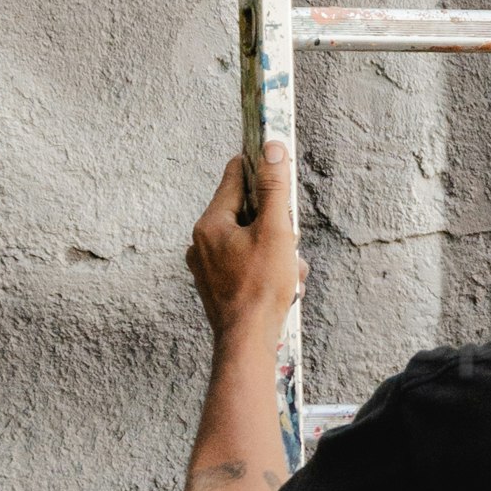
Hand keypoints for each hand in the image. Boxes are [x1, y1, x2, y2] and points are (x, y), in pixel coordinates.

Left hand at [183, 140, 299, 344]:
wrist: (248, 342)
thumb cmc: (261, 288)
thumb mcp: (276, 231)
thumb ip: (274, 188)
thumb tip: (273, 147)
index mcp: (210, 224)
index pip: (235, 177)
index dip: (261, 171)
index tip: (280, 170)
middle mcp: (201, 242)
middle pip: (246, 212)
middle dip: (276, 224)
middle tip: (290, 244)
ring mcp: (206, 266)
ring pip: (249, 240)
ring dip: (276, 251)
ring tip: (290, 273)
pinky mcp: (216, 286)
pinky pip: (245, 263)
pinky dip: (266, 269)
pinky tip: (283, 286)